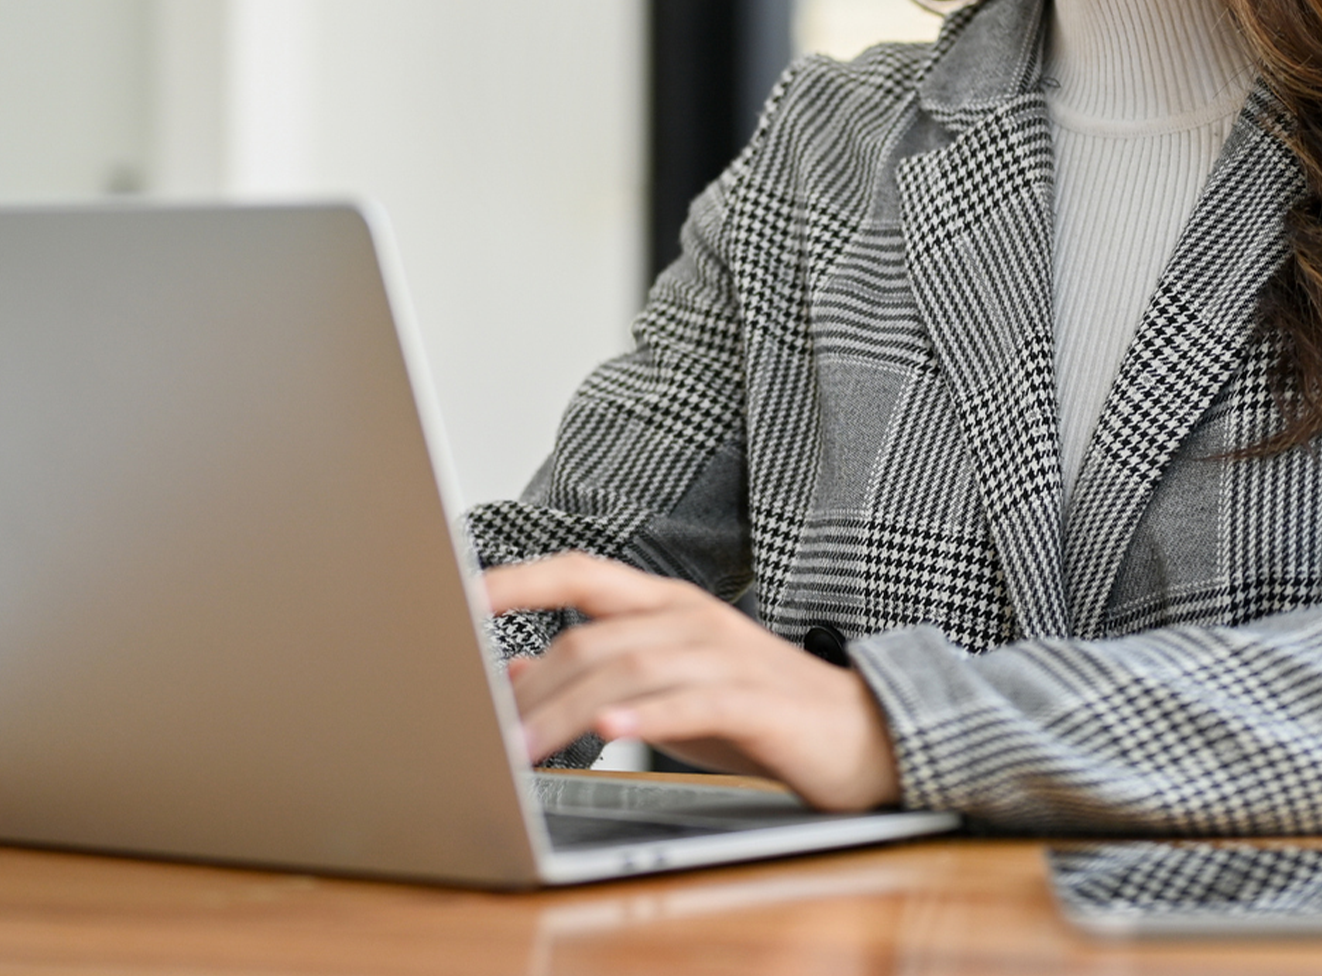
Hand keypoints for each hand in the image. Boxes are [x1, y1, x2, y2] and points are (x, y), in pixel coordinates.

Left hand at [481, 552, 901, 813]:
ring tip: (522, 748)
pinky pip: (694, 702)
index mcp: (667, 607)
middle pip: (593, 637)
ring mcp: (728, 656)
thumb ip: (596, 678)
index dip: (519, 580)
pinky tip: (613, 732)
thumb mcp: (665, 692)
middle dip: (532, 688)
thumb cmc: (757, 715)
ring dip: (568, 712)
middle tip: (483, 733)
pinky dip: (649, 716)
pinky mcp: (758, 701)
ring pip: (631, 670)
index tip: (459, 594)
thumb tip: (517, 677)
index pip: (580, 573)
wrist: (862, 736)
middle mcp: (693, 619)